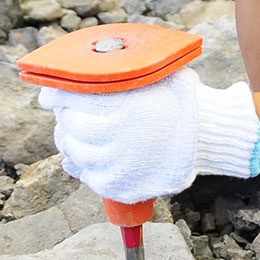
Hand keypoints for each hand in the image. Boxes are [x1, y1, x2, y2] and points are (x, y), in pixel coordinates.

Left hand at [38, 69, 259, 202]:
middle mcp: (119, 136)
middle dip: (66, 118)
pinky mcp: (120, 186)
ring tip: (78, 134)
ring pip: (74, 152)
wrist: (208, 135)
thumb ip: (114, 74)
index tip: (50, 96)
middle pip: (70, 126)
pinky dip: (81, 166)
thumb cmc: (178, 98)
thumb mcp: (152, 74)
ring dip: (70, 141)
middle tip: (70, 113)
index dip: (56, 96)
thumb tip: (62, 86)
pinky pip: (87, 177)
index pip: (72, 99)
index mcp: (124, 105)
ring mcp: (118, 164)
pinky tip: (84, 157)